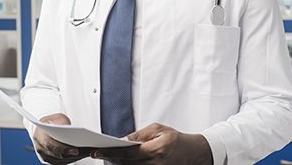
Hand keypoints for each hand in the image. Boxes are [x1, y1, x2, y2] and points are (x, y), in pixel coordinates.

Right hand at [33, 113, 92, 163]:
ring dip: (75, 157)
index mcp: (38, 136)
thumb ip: (63, 124)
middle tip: (86, 151)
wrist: (46, 126)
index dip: (63, 149)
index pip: (51, 145)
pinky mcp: (51, 160)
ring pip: (61, 161)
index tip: (76, 150)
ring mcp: (45, 156)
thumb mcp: (58, 118)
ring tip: (88, 152)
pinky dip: (73, 158)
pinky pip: (63, 162)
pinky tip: (83, 154)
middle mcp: (40, 148)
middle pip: (57, 155)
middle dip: (73, 154)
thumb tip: (71, 132)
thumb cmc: (52, 121)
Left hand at [91, 123, 212, 164]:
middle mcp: (157, 164)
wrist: (194, 153)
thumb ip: (139, 135)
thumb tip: (122, 140)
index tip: (98, 152)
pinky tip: (122, 161)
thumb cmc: (176, 139)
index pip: (129, 153)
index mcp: (157, 150)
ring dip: (119, 164)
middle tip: (100, 153)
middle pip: (127, 164)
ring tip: (110, 157)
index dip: (112, 153)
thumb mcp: (158, 129)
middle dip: (112, 159)